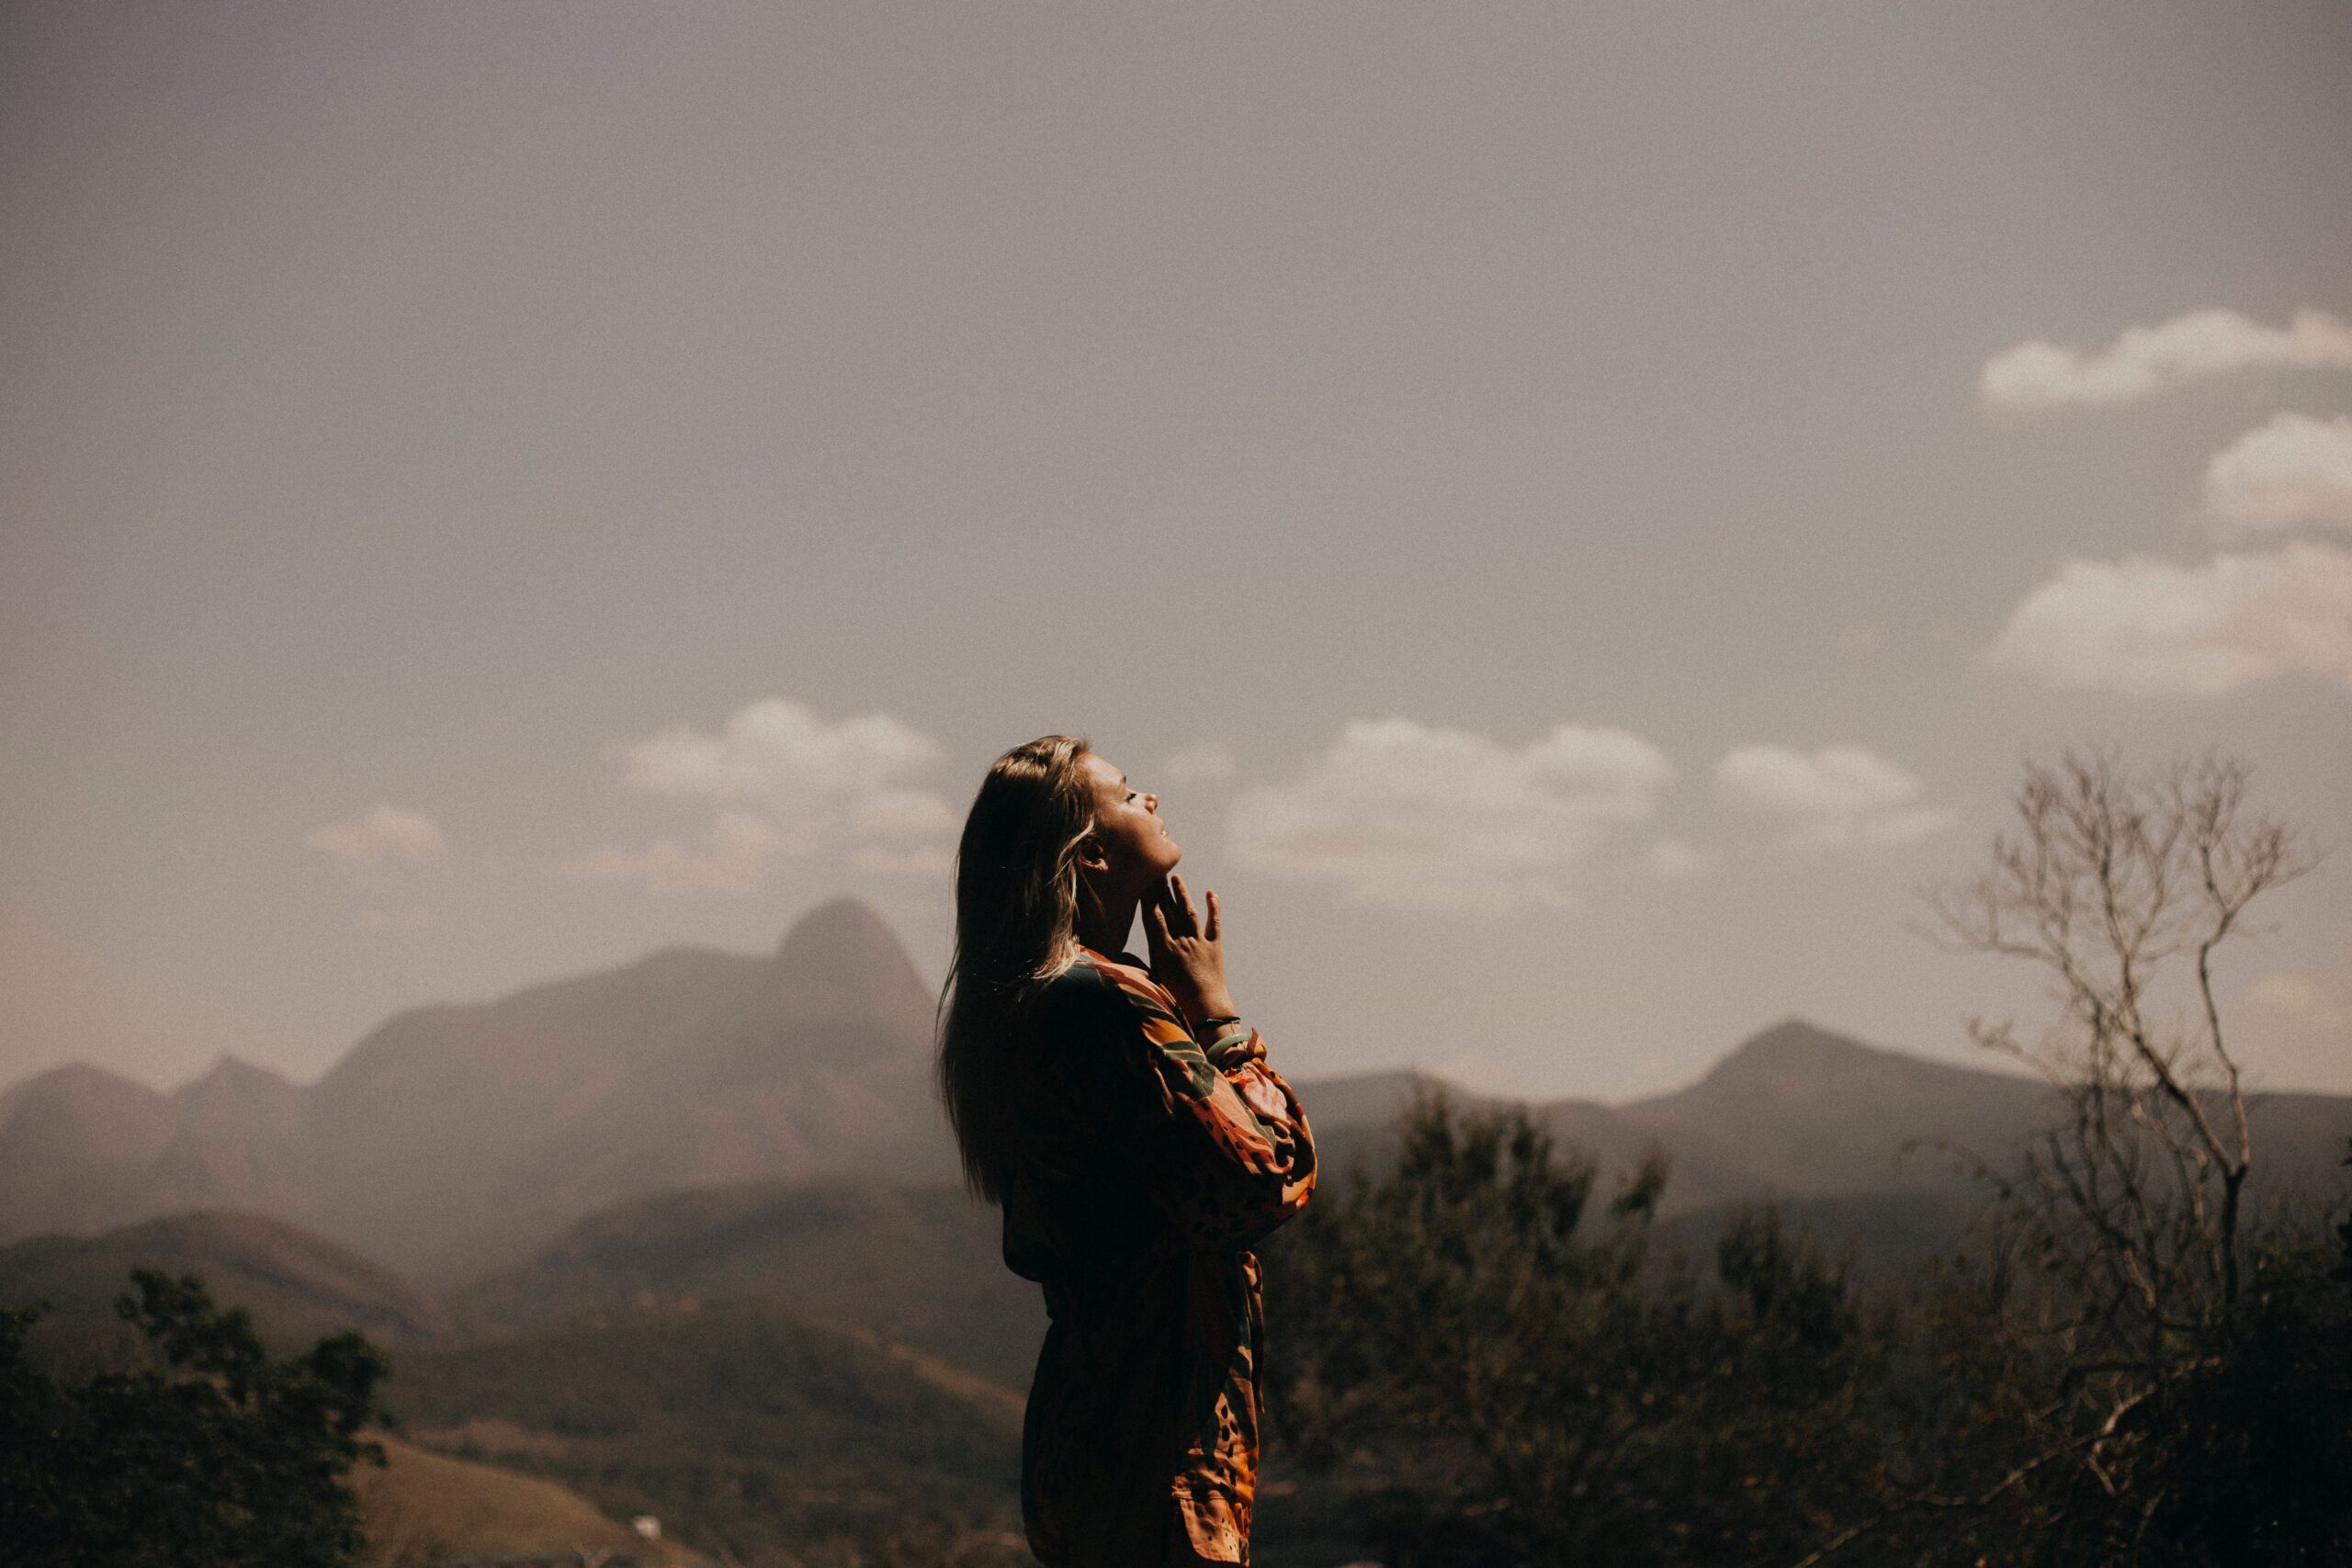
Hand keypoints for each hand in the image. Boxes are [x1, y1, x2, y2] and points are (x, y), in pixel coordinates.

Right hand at [1144, 873, 1234, 1030]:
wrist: (1206, 1008)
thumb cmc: (1176, 1000)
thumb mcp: (1153, 981)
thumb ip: (1136, 965)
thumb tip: (1116, 955)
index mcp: (1163, 950)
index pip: (1153, 918)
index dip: (1148, 899)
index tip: (1143, 882)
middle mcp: (1180, 941)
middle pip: (1169, 910)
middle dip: (1161, 890)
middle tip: (1156, 871)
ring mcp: (1198, 942)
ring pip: (1189, 912)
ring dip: (1182, 894)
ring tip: (1176, 878)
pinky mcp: (1215, 947)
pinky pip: (1214, 923)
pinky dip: (1214, 908)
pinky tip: (1211, 893)